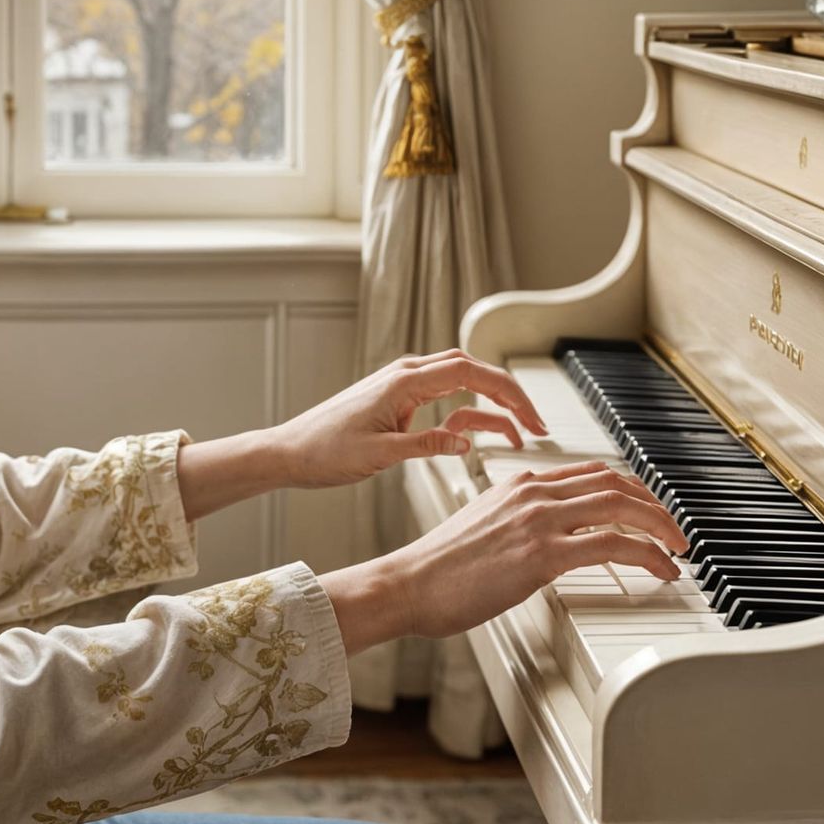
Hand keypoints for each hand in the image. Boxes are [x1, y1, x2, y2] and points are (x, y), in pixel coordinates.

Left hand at [273, 348, 549, 490]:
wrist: (289, 452)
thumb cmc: (324, 451)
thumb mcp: (380, 455)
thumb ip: (427, 446)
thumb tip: (466, 443)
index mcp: (404, 382)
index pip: (471, 373)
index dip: (508, 392)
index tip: (532, 416)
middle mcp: (404, 375)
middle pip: (472, 368)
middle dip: (508, 391)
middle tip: (535, 422)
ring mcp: (400, 383)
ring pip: (459, 376)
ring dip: (490, 396)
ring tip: (516, 425)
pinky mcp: (396, 397)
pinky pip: (441, 391)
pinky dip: (466, 404)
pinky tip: (475, 428)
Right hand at [319, 460, 687, 652]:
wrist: (407, 584)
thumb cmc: (436, 570)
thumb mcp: (482, 530)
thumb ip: (516, 525)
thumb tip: (544, 545)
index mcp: (517, 484)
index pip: (588, 474)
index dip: (629, 490)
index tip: (647, 510)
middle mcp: (531, 493)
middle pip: (613, 483)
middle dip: (654, 505)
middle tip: (674, 529)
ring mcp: (537, 520)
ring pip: (620, 506)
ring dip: (659, 526)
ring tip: (677, 549)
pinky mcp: (541, 553)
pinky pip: (611, 544)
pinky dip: (646, 553)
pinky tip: (659, 568)